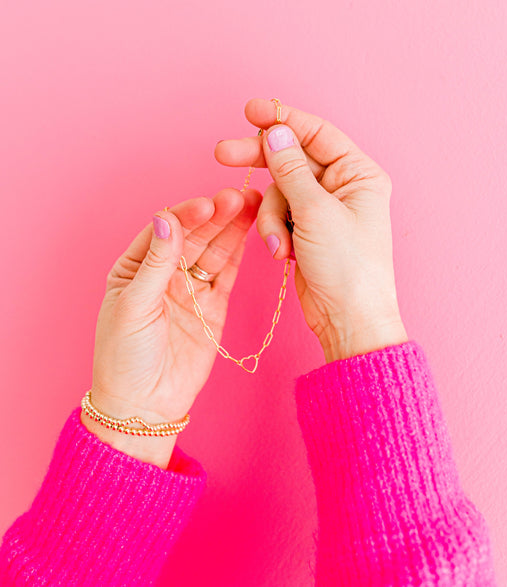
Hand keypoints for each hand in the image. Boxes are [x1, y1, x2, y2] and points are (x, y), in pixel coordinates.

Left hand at [82, 188, 260, 467]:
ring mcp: (191, 289)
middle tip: (239, 197)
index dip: (187, 216)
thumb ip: (155, 263)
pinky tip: (250, 233)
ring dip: (232, 229)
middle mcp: (164, 273)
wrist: (146, 404)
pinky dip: (238, 254)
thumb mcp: (133, 306)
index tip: (208, 205)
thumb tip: (166, 220)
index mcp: (135, 268)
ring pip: (214, 252)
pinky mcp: (213, 307)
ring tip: (254, 205)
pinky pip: (227, 275)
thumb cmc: (125, 357)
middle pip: (194, 237)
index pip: (164, 231)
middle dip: (216, 216)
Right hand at [215, 99, 407, 361]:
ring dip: (271, 218)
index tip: (250, 112)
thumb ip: (292, 170)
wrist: (347, 318)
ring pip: (279, 193)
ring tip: (278, 245)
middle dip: (261, 163)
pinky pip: (278, 217)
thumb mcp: (316, 213)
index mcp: (358, 174)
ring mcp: (322, 210)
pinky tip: (282, 253)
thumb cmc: (348, 268)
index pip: (316, 134)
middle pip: (292, 159)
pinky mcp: (306, 231)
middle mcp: (342, 187)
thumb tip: (277, 133)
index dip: (283, 120)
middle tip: (223, 153)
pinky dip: (274, 232)